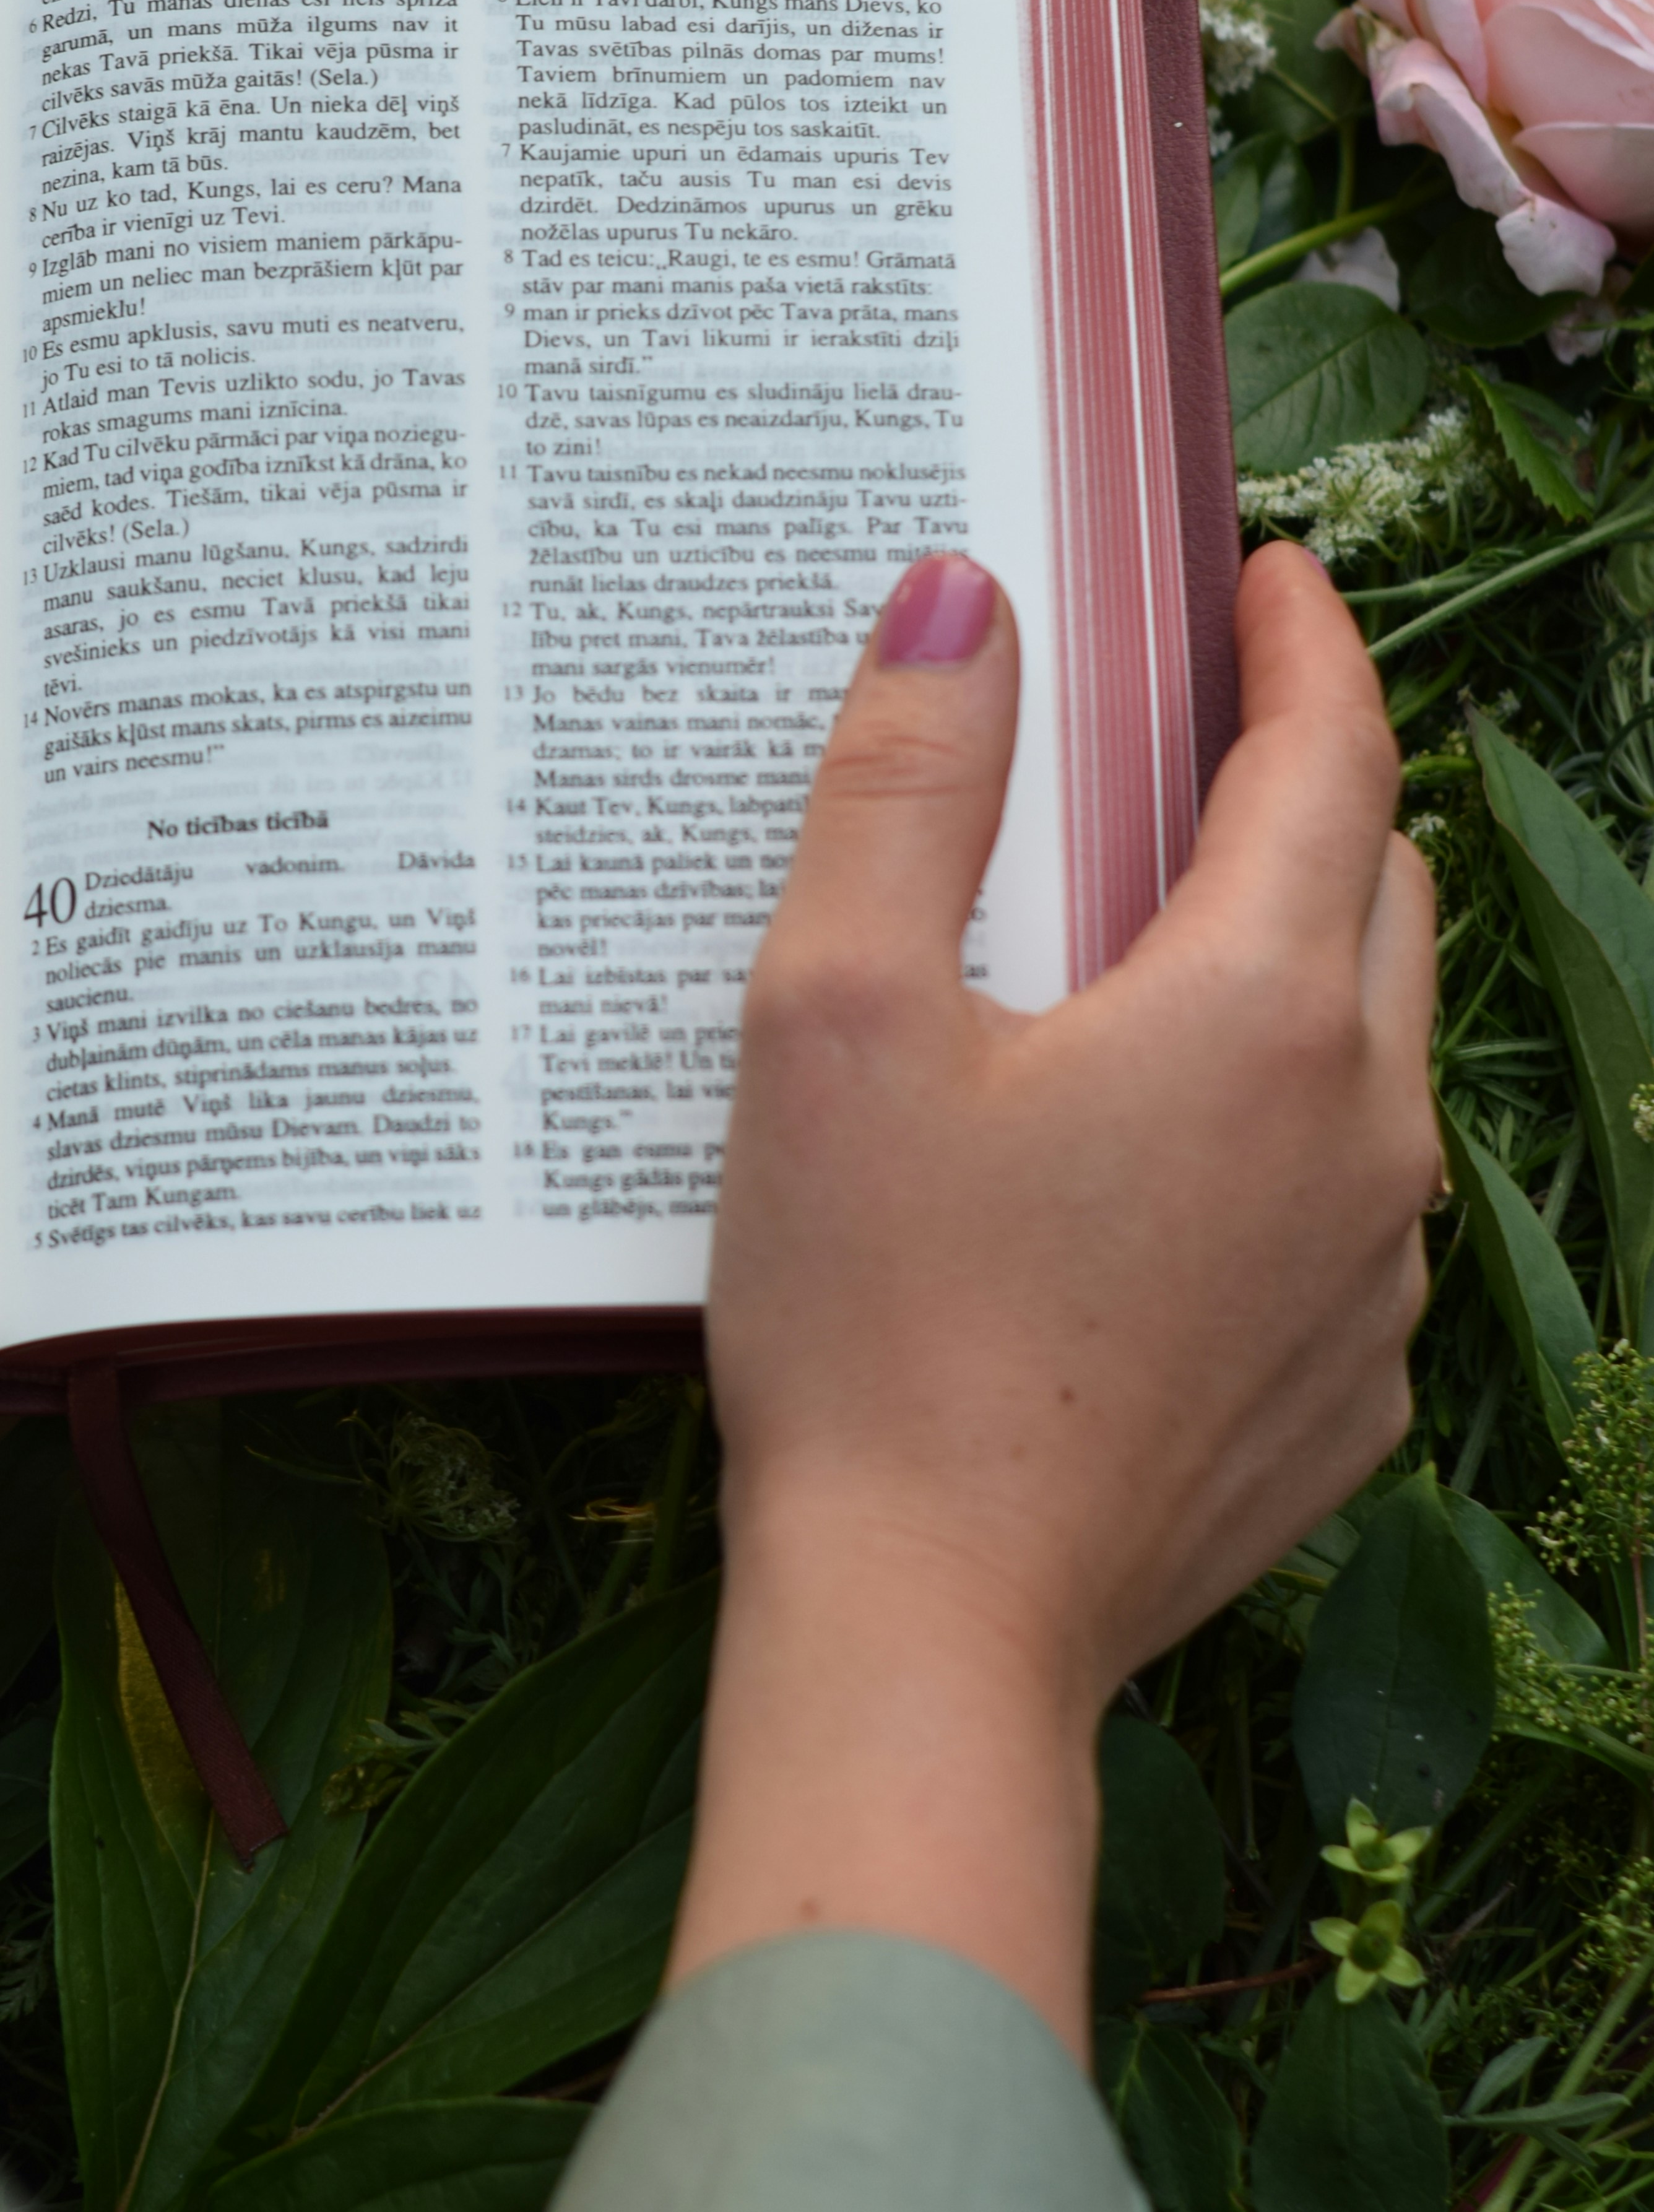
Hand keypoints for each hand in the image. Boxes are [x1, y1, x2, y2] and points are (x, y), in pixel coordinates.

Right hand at [669, 542, 1436, 2048]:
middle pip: (1377, 889)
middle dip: (1305, 788)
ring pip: (1371, 1050)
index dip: (1303, 641)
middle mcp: (1363, 1134)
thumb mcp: (833, 1013)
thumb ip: (903, 782)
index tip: (1263, 574)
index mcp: (1258, 1011)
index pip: (1332, 754)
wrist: (927, 1637)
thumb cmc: (868, 1320)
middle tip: (1186, 741)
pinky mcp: (1344, 1393)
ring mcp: (1375, 1279)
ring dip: (1292, 964)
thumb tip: (964, 596)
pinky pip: (1348, 1203)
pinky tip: (1148, 1163)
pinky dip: (1278, 1129)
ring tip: (1147, 954)